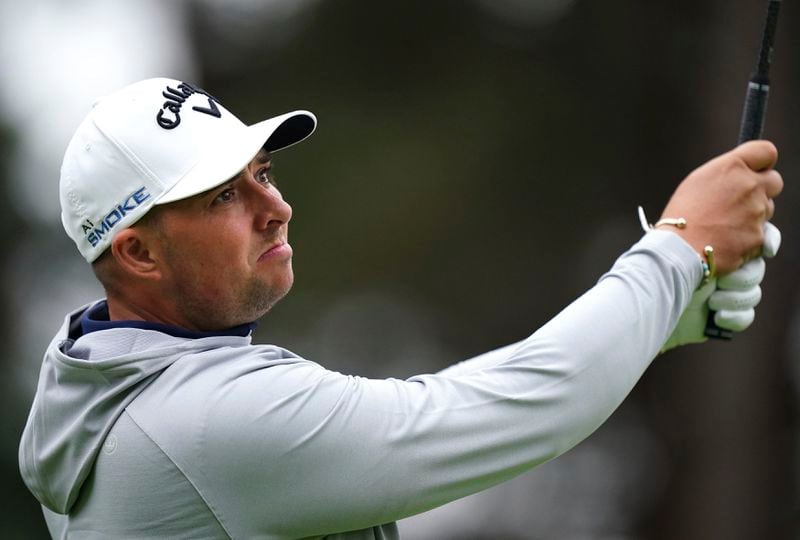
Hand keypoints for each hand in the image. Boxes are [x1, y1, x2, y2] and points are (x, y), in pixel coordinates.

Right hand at [658, 141, 782, 274]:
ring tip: (724, 225)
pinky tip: (726, 241)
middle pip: (774, 181)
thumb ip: (727, 174)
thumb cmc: (681, 215)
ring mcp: (758, 212)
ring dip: (752, 215)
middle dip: (762, 189)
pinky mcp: (760, 237)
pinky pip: (761, 235)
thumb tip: (745, 177)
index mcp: (733, 167)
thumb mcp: (697, 181)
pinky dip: (747, 238)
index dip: (762, 162)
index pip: (766, 152)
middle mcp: (750, 185)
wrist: (679, 250)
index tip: (755, 170)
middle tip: (739, 201)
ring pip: (766, 210)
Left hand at [661, 221, 779, 351]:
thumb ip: (714, 235)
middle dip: (742, 276)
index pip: (757, 237)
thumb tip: (748, 226)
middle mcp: (725, 269)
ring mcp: (726, 293)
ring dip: (734, 298)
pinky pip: (746, 316)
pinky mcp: (723, 317)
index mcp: (719, 247)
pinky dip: (734, 317)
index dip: (769, 241)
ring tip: (711, 301)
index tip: (765, 249)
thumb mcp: (687, 248)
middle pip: (756, 269)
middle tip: (721, 280)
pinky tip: (717, 317)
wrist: (650, 306)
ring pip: (753, 293)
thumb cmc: (664, 270)